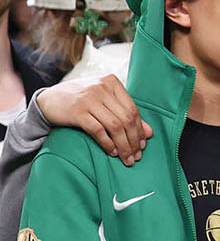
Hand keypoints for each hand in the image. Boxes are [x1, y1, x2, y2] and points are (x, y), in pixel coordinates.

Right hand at [36, 75, 151, 165]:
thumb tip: (150, 133)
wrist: (48, 100)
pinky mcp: (77, 111)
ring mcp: (89, 99)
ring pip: (115, 126)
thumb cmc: (81, 101)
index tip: (142, 145)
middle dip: (133, 141)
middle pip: (126, 119)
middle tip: (136, 156)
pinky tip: (112, 152)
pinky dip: (108, 143)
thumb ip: (125, 113)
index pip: (133, 110)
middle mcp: (101, 88)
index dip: (140, 130)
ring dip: (123, 145)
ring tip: (126, 158)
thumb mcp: (104, 101)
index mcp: (111, 82)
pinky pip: (99, 131)